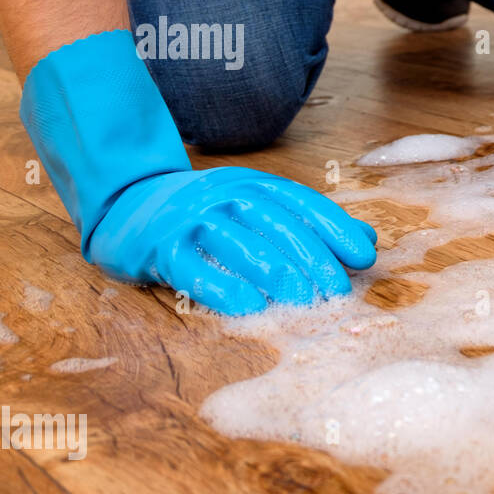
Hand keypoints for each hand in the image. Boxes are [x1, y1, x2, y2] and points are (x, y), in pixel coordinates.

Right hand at [19, 30, 375, 315]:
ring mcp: (193, 218)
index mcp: (254, 185)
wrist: (125, 202)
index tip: (364, 257)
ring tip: (304, 300)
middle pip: (278, 224)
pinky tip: (249, 308)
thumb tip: (368, 242)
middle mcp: (226, 195)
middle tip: (338, 290)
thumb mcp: (256, 209)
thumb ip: (309, 224)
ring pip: (241, 243)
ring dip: (276, 272)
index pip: (303, 203)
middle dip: (313, 257)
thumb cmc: (205, 215)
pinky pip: (195, 268)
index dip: (336, 229)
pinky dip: (223, 288)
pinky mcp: (161, 246)